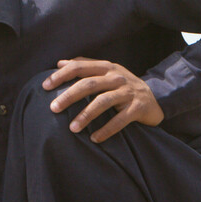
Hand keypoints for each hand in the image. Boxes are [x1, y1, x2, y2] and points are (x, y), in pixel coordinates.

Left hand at [41, 58, 164, 143]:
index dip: (61, 75)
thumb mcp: (107, 72)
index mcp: (106, 67)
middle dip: (69, 96)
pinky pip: (120, 120)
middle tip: (53, 108)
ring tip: (72, 128)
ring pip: (103, 101)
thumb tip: (60, 63)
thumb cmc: (123, 86)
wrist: (155, 98)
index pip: (80, 67)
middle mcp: (117, 77)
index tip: (45, 86)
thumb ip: (85, 66)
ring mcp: (128, 92)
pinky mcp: (138, 108)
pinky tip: (94, 138)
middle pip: (89, 84)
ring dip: (86, 115)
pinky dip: (106, 130)